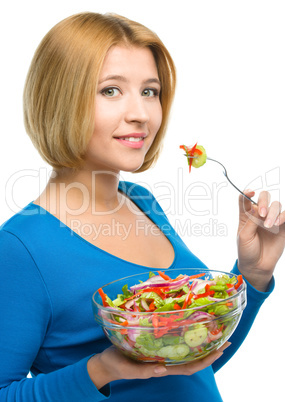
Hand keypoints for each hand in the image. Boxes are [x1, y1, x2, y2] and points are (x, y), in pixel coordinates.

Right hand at [87, 342, 230, 389]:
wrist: (105, 361)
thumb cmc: (117, 365)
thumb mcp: (129, 369)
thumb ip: (144, 371)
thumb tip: (162, 370)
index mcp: (162, 368)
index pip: (190, 367)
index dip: (206, 360)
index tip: (220, 350)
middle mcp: (166, 360)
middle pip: (193, 357)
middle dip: (210, 349)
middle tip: (226, 337)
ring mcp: (161, 352)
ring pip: (185, 348)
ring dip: (200, 340)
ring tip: (213, 329)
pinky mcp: (154, 344)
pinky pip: (172, 339)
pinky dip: (183, 333)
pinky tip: (188, 324)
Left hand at [237, 190, 284, 290]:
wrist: (257, 266)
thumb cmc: (247, 251)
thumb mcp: (244, 236)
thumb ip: (250, 221)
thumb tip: (254, 206)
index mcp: (246, 215)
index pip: (245, 198)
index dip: (247, 192)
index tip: (251, 192)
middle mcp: (259, 215)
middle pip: (263, 197)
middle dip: (263, 202)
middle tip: (261, 214)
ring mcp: (271, 220)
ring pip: (275, 205)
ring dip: (272, 212)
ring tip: (269, 226)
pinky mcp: (282, 227)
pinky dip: (283, 216)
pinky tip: (278, 223)